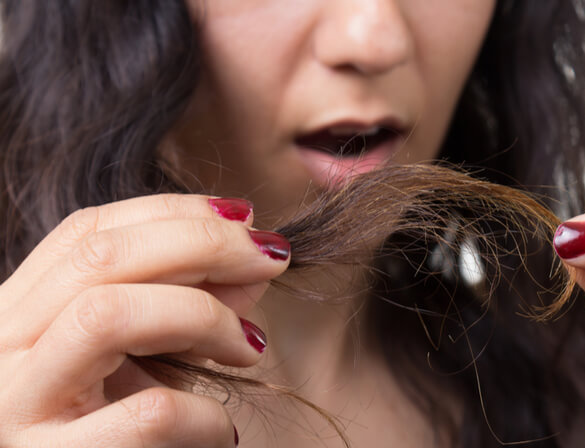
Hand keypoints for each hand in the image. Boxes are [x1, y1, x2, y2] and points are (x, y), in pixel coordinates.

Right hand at [0, 194, 288, 446]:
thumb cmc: (118, 433)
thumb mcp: (147, 358)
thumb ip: (191, 303)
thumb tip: (252, 261)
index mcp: (17, 316)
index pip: (86, 231)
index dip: (173, 211)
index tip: (245, 217)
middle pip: (99, 257)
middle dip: (203, 242)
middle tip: (273, 255)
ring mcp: (12, 412)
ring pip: (109, 315)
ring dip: (204, 317)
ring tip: (249, 345)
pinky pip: (147, 417)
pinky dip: (206, 415)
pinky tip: (221, 433)